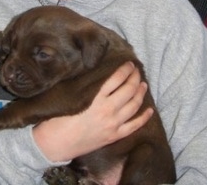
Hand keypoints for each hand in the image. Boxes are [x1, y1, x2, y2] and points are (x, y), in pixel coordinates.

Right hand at [32, 62, 152, 161]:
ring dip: (140, 93)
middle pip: (128, 90)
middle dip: (135, 78)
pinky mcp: (114, 136)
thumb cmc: (59, 118)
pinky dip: (144, 117)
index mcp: (95, 99)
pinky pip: (134, 126)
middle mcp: (107, 110)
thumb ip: (85, 87)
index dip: (124, 70)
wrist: (57, 144)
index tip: (129, 64)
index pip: (115, 80)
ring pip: (134, 106)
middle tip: (137, 71)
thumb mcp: (71, 97)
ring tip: (143, 85)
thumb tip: (96, 74)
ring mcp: (113, 124)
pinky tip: (150, 110)